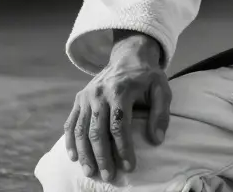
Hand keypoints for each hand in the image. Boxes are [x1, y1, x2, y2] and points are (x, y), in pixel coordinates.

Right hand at [63, 32, 170, 181]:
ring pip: (81, 129)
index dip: (123, 149)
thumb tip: (156, 140)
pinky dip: (70, 141)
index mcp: (120, 91)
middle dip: (102, 156)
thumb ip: (161, 114)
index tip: (129, 166)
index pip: (119, 126)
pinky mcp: (79, 98)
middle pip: (97, 131)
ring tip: (91, 172)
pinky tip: (74, 157)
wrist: (128, 56)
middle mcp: (99, 94)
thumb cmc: (147, 77)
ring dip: (85, 153)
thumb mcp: (162, 89)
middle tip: (109, 176)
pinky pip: (71, 122)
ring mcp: (86, 96)